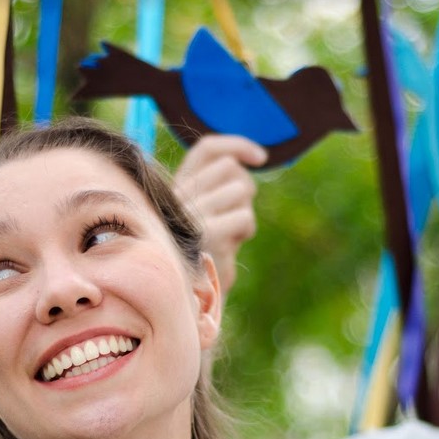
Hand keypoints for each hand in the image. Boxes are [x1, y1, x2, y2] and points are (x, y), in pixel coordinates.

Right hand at [173, 135, 265, 295]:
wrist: (188, 294)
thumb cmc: (203, 253)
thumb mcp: (207, 214)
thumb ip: (219, 186)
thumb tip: (253, 157)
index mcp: (177, 186)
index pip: (207, 149)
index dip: (236, 145)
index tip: (261, 157)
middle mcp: (179, 195)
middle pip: (231, 167)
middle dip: (245, 189)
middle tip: (236, 215)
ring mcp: (191, 212)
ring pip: (241, 190)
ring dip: (245, 214)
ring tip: (229, 235)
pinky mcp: (206, 233)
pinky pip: (244, 218)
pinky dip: (245, 232)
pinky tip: (230, 247)